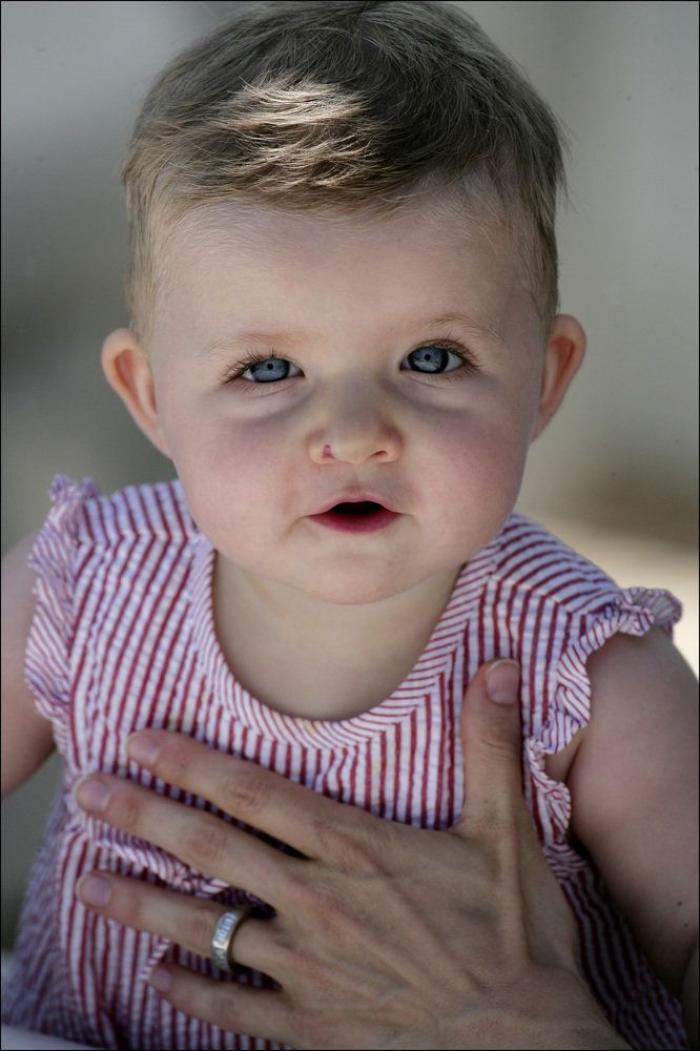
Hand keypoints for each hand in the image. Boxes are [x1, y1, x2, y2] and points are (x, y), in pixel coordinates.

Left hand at [74, 660, 628, 1049]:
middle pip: (212, 851)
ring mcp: (306, 969)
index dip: (193, 763)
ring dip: (141, 904)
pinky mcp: (310, 1027)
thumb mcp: (508, 830)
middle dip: (142, 818)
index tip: (141, 740)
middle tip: (86, 794)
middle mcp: (317, 903)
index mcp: (355, 850)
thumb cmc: (514, 938)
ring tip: (87, 885)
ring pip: (205, 928)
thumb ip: (492, 745)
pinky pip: (232, 1007)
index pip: (256, 794)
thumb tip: (502, 663)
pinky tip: (158, 979)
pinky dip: (191, 992)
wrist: (524, 1046)